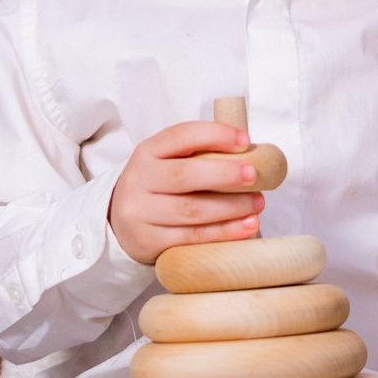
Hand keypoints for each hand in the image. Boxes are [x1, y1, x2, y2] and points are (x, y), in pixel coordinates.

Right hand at [109, 120, 266, 265]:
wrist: (120, 224)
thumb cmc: (158, 188)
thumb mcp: (166, 163)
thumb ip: (199, 155)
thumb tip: (251, 153)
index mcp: (147, 151)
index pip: (181, 136)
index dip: (215, 135)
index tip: (245, 140)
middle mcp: (139, 179)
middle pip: (184, 175)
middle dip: (224, 174)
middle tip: (253, 175)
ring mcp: (140, 212)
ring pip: (191, 210)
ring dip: (231, 207)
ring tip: (257, 203)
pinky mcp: (148, 241)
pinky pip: (192, 237)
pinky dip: (223, 232)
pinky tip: (246, 226)